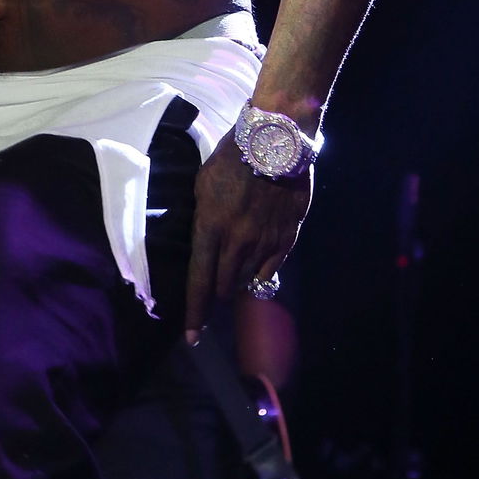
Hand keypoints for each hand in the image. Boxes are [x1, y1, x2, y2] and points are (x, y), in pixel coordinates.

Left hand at [183, 132, 310, 342]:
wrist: (276, 141)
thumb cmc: (232, 156)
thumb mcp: (203, 184)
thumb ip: (203, 220)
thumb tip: (203, 244)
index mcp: (210, 227)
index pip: (199, 281)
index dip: (195, 312)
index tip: (191, 337)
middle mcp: (237, 242)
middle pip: (223, 286)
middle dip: (216, 292)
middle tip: (214, 288)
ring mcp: (264, 243)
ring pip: (248, 281)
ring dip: (238, 282)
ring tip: (235, 273)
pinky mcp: (287, 239)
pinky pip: (271, 270)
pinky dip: (261, 273)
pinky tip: (256, 267)